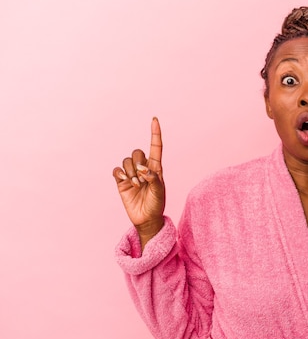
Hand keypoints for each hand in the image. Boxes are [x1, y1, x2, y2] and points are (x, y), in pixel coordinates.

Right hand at [113, 117, 165, 245]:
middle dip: (138, 162)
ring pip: (126, 161)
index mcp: (156, 168)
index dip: (155, 133)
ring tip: (136, 185)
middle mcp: (143, 168)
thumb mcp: (160, 192)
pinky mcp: (121, 182)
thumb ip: (154, 179)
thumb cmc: (157, 204)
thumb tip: (144, 170)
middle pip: (137, 153)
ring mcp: (131, 174)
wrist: (146, 219)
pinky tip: (125, 180)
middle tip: (141, 177)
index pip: (156, 147)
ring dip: (130, 172)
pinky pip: (117, 170)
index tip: (154, 119)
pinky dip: (120, 173)